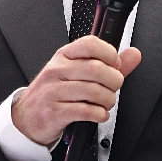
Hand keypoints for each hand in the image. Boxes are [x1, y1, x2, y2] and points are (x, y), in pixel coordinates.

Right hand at [11, 36, 141, 145]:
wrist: (27, 117)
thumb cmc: (56, 91)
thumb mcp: (77, 72)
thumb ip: (109, 64)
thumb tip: (134, 54)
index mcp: (64, 55)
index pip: (90, 44)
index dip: (109, 54)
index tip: (114, 65)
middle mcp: (57, 70)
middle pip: (96, 69)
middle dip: (113, 81)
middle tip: (113, 88)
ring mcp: (54, 90)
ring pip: (93, 92)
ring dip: (107, 101)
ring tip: (105, 103)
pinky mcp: (54, 112)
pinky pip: (85, 111)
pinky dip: (99, 114)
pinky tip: (98, 114)